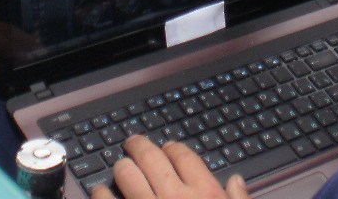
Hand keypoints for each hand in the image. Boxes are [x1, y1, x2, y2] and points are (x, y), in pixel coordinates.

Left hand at [90, 137, 249, 198]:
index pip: (184, 156)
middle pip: (152, 158)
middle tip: (133, 144)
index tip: (168, 148)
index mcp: (206, 196)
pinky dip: (101, 193)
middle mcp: (175, 198)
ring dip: (121, 167)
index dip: (173, 149)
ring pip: (127, 174)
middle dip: (140, 147)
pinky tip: (100, 190)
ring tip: (119, 166)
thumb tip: (237, 182)